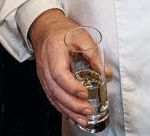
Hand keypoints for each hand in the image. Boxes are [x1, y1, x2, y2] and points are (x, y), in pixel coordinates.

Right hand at [29, 10, 112, 128]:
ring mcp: (44, 76)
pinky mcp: (46, 82)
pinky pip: (52, 98)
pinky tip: (73, 116)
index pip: (59, 74)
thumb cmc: (62, 32)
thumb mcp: (80, 36)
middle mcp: (46, 67)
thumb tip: (106, 72)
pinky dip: (63, 109)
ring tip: (83, 119)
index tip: (84, 93)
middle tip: (88, 110)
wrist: (46, 29)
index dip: (71, 86)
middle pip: (56, 90)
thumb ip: (93, 54)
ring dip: (69, 111)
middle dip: (72, 104)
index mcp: (53, 54)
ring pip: (53, 97)